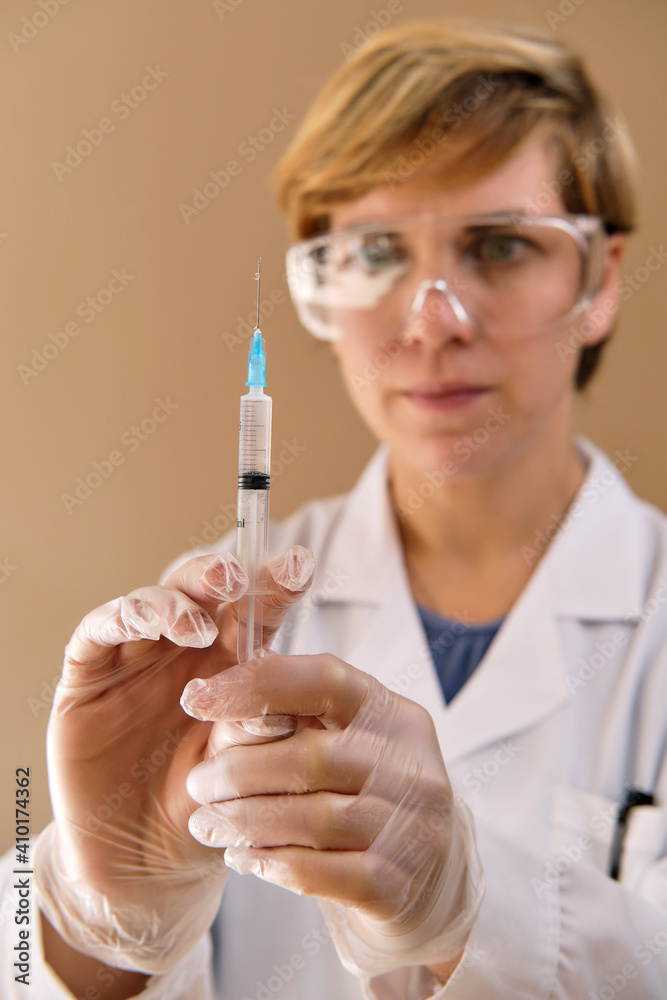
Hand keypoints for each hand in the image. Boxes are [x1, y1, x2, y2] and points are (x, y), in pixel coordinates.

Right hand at [35, 546, 314, 973]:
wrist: (146, 865)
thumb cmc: (207, 809)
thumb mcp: (244, 769)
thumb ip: (258, 729)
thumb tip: (275, 691)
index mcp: (232, 663)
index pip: (255, 613)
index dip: (275, 585)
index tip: (300, 566)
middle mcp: (184, 651)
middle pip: (202, 593)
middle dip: (221, 576)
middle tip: (238, 576)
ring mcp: (135, 660)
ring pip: (151, 601)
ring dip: (176, 602)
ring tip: (198, 624)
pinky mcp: (88, 678)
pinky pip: (98, 631)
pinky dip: (124, 617)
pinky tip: (149, 624)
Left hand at [181, 652, 483, 977]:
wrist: (432, 881)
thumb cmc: (370, 797)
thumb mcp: (351, 744)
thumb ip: (299, 718)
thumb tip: (215, 693)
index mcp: (393, 714)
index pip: (324, 680)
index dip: (256, 685)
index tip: (197, 698)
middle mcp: (410, 764)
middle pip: (308, 757)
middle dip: (238, 770)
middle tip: (198, 783)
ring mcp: (410, 826)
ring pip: (308, 819)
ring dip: (243, 821)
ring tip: (207, 823)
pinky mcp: (396, 884)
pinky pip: (317, 872)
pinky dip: (270, 863)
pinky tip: (243, 857)